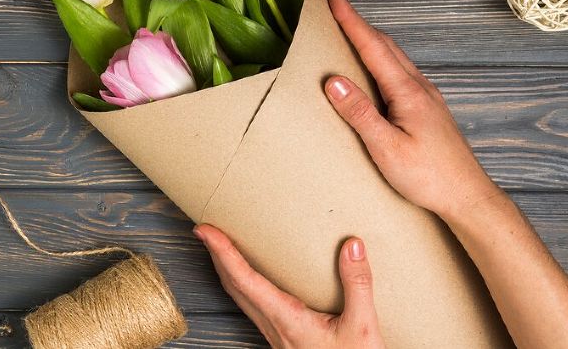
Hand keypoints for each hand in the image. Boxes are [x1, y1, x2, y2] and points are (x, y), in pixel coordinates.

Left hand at [194, 224, 384, 348]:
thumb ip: (358, 284)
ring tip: (220, 247)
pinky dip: (241, 284)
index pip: (244, 279)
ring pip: (240, 297)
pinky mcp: (282, 336)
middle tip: (205, 231)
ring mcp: (275, 333)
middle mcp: (274, 325)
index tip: (207, 231)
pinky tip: (249, 278)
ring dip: (226, 270)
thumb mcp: (363, 325)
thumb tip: (353, 246)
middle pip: (233, 287)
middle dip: (216, 256)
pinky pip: (252, 306)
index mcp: (286, 318)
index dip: (222, 253)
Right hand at [322, 0, 502, 219]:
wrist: (467, 196)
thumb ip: (359, 112)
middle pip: (386, 45)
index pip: (373, 47)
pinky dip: (383, 58)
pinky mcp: (428, 109)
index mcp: (407, 92)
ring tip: (352, 30)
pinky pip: (401, 71)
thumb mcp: (386, 147)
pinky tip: (378, 67)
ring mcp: (427, 97)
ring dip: (372, 39)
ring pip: (395, 57)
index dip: (351, 20)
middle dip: (359, 23)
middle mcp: (419, 87)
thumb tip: (333, 80)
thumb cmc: (427, 177)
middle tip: (338, 5)